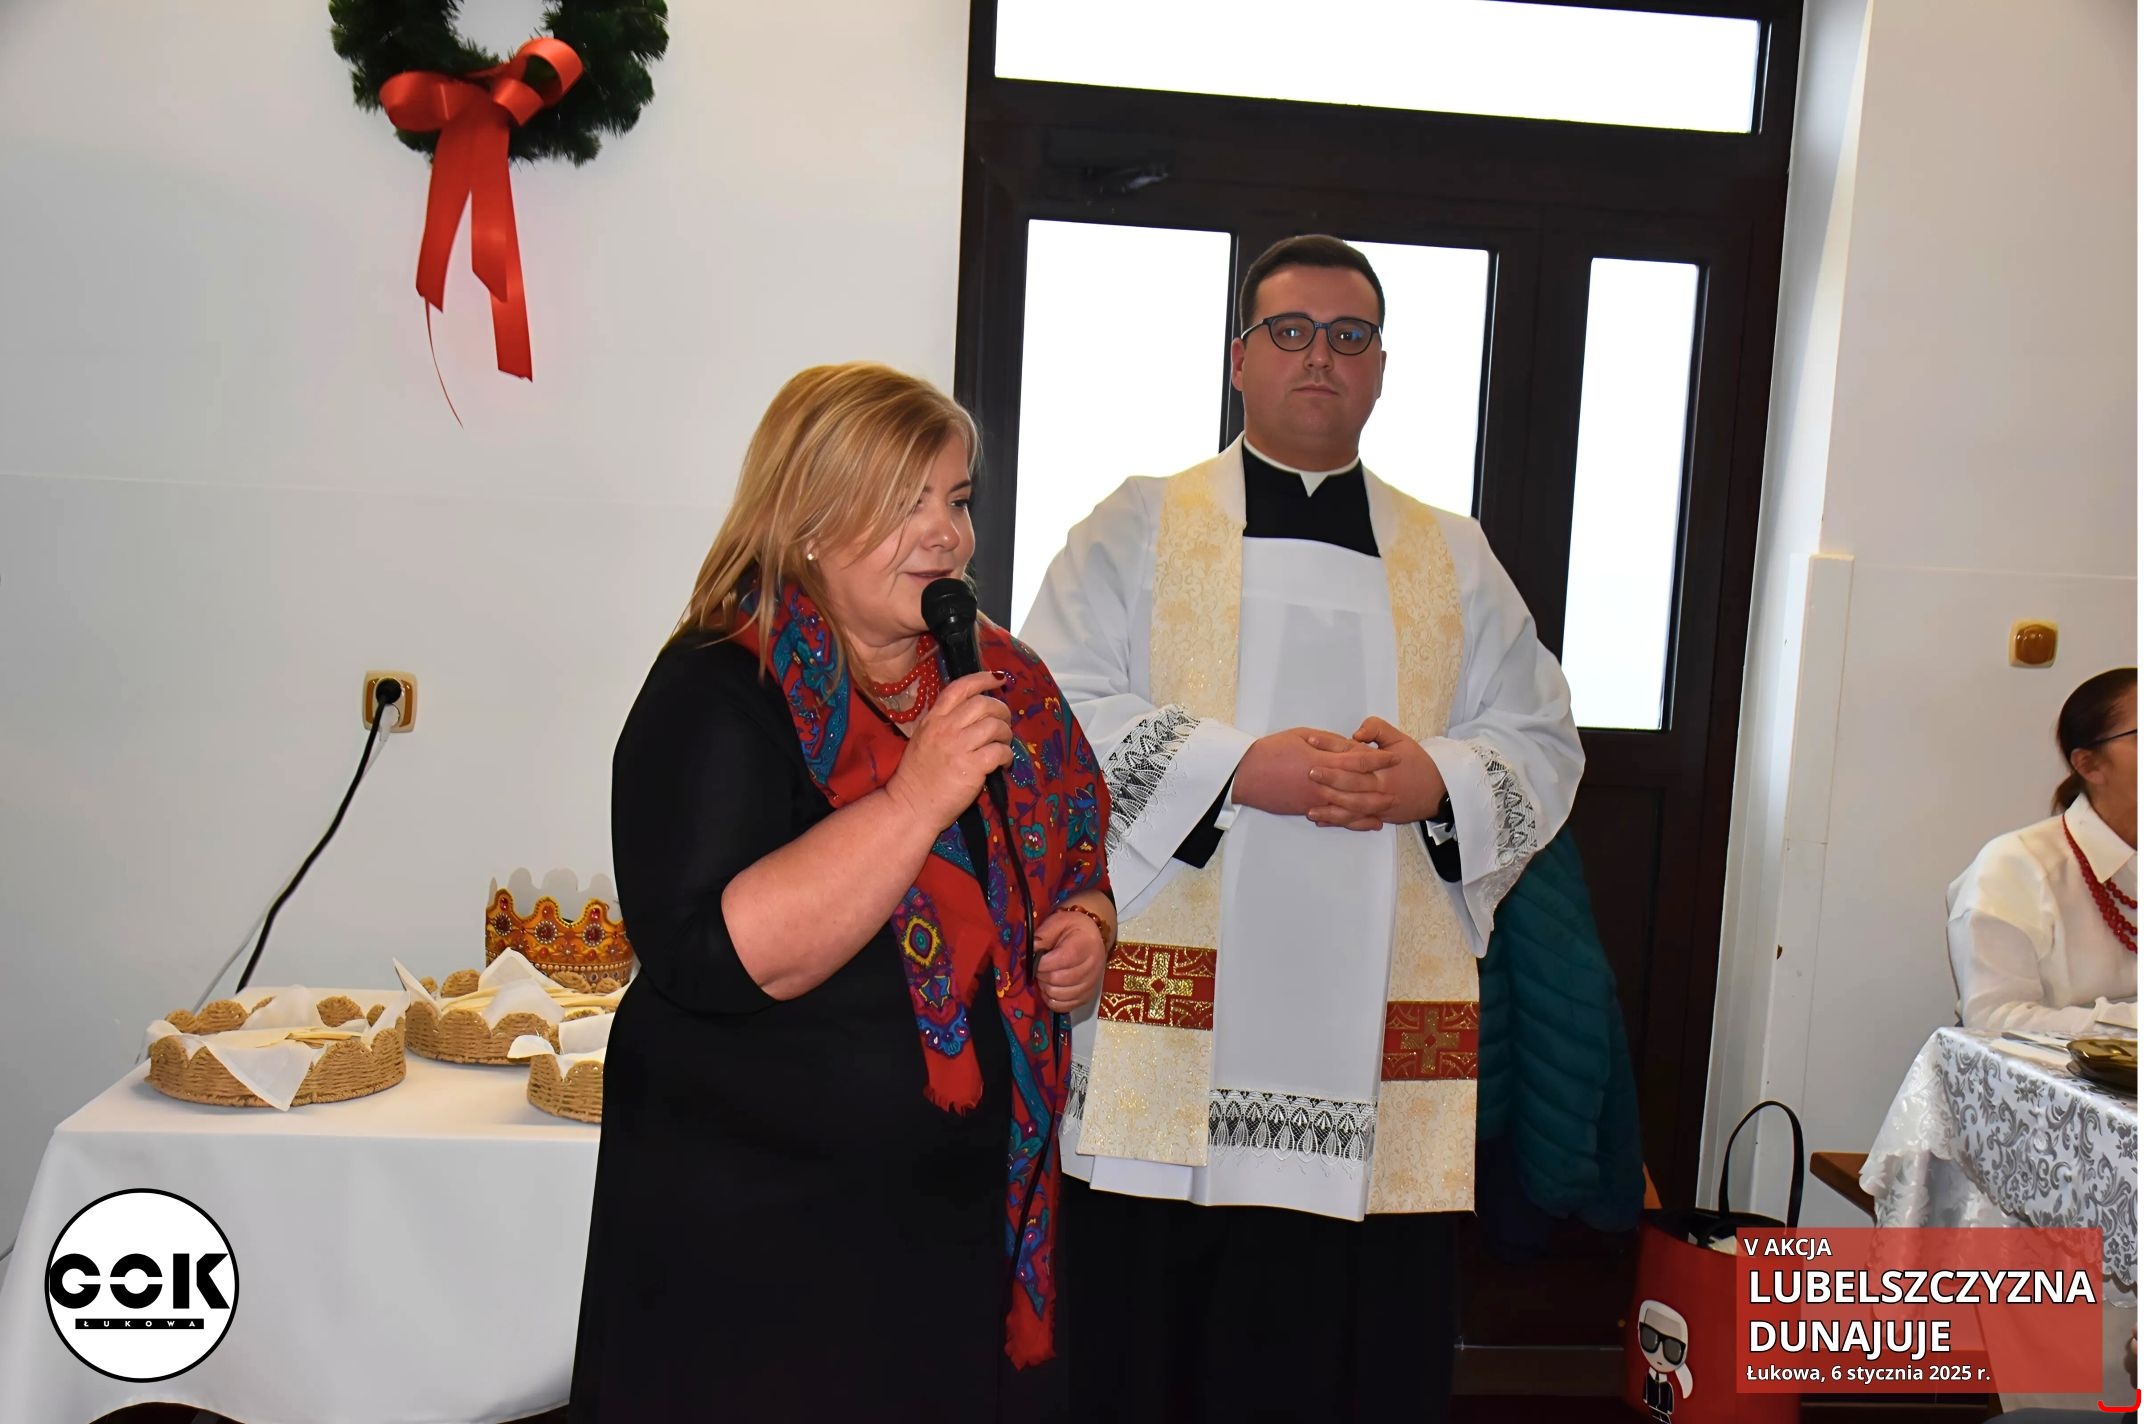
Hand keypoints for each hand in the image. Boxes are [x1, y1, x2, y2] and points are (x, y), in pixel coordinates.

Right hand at [885, 671, 1012, 830]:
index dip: (982, 679)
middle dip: (1001, 710)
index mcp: (932, 719)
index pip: (960, 688)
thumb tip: (976, 715)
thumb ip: (944, 725)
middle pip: (983, 704)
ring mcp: (958, 746)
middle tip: (1004, 723)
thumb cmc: (918, 777)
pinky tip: (1003, 764)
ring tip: (1003, 745)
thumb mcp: (924, 740)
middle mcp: (945, 728)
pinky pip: (1000, 751)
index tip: (998, 678)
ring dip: (1006, 734)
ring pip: (995, 726)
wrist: (910, 807)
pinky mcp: (972, 767)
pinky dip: (1007, 756)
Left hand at [1034, 901, 1109, 1011]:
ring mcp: (1091, 984)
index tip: (1033, 959)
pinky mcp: (1087, 997)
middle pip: (1059, 979)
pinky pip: (1065, 1006)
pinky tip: (1049, 989)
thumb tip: (1028, 954)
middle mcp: (1092, 967)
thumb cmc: (1073, 929)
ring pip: (1060, 995)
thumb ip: (1042, 935)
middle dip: (1041, 975)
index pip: (1061, 960)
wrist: (1092, 937)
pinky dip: (1052, 1000)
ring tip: (1044, 976)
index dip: (1041, 963)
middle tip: (1038, 968)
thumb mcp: (1058, 922)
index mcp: (1086, 945)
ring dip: (1046, 987)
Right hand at [1230, 727, 1401, 818]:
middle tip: (1402, 787)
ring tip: (1390, 808)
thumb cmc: (1271, 751)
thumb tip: (1348, 745)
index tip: (1395, 756)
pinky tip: (1368, 823)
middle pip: (1360, 786)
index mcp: (1323, 760)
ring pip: (1352, 807)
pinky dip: (1355, 822)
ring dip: (1373, 807)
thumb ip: (1328, 742)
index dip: (1379, 758)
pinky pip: (1337, 818)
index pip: (1359, 759)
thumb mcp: (1301, 736)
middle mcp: (1323, 782)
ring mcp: (1316, 800)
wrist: (1246, 774)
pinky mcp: (1308, 810)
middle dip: (1383, 786)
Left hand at [1304, 716, 1446, 830]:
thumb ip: (1377, 729)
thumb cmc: (1416, 763)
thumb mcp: (1400, 739)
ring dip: (1330, 807)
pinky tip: (1320, 819)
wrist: (1439, 792)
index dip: (1331, 745)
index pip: (1353, 751)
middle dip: (1329, 777)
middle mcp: (1380, 784)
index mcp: (1383, 763)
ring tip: (1309, 806)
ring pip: (1353, 806)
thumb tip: (1355, 733)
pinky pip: (1356, 820)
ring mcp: (1379, 803)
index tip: (1310, 739)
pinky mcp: (1379, 816)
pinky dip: (1338, 821)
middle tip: (1308, 772)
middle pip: (1352, 781)